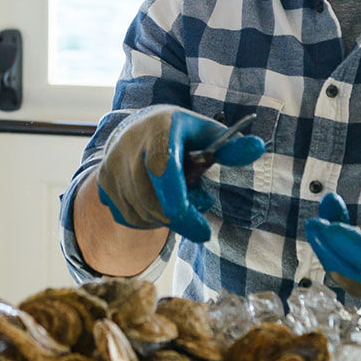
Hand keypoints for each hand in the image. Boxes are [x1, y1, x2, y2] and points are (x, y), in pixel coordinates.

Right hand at [95, 105, 265, 243]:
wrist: (137, 128)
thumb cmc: (180, 135)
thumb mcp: (207, 134)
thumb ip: (231, 147)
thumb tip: (257, 147)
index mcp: (159, 129)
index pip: (163, 168)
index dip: (179, 202)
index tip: (203, 232)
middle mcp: (129, 145)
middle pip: (152, 201)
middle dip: (180, 218)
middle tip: (200, 219)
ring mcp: (111, 165)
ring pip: (141, 214)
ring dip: (165, 219)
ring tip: (178, 201)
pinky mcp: (102, 182)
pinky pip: (128, 217)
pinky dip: (147, 220)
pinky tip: (157, 204)